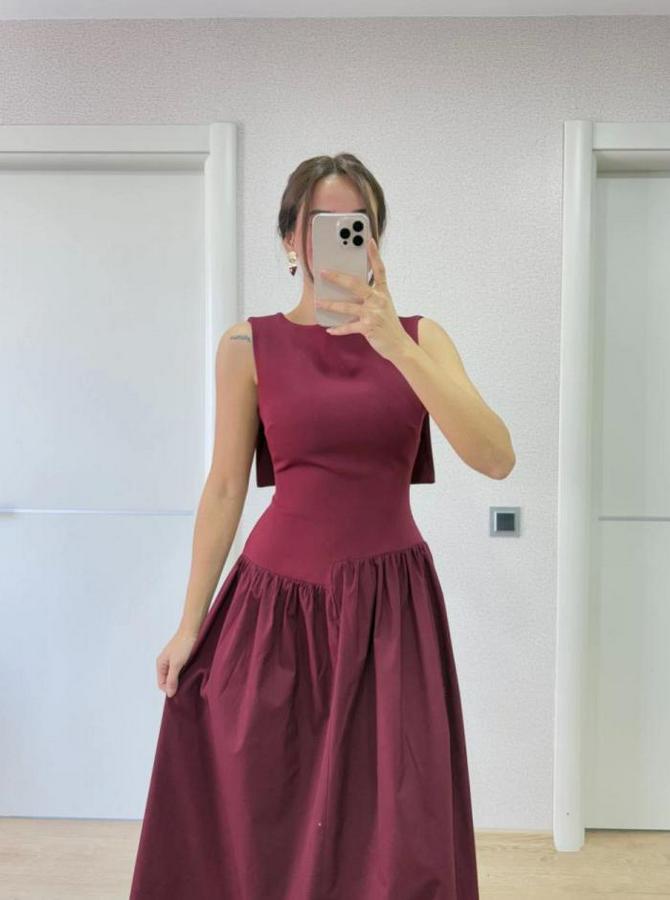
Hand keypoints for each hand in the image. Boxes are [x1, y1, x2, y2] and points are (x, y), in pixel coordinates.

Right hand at [156, 628, 198, 697]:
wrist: (190, 631)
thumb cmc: (182, 646)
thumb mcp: (176, 664)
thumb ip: (172, 679)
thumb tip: (169, 694)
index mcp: (160, 664)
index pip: (161, 684)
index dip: (169, 689)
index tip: (180, 691)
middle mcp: (164, 663)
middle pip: (167, 680)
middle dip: (174, 685)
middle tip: (185, 686)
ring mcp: (172, 660)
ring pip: (174, 675)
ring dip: (180, 679)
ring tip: (188, 680)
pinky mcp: (179, 658)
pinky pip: (179, 670)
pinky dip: (183, 673)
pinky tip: (190, 673)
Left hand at [316, 237, 412, 361]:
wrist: (399, 345)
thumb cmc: (389, 325)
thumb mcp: (384, 306)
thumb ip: (371, 297)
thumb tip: (348, 291)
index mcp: (383, 292)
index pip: (379, 269)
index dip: (374, 254)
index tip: (368, 240)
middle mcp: (379, 300)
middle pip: (355, 284)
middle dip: (337, 277)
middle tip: (323, 272)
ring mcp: (373, 313)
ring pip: (346, 306)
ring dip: (330, 305)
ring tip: (318, 303)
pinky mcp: (368, 327)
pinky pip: (348, 327)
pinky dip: (338, 329)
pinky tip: (329, 329)